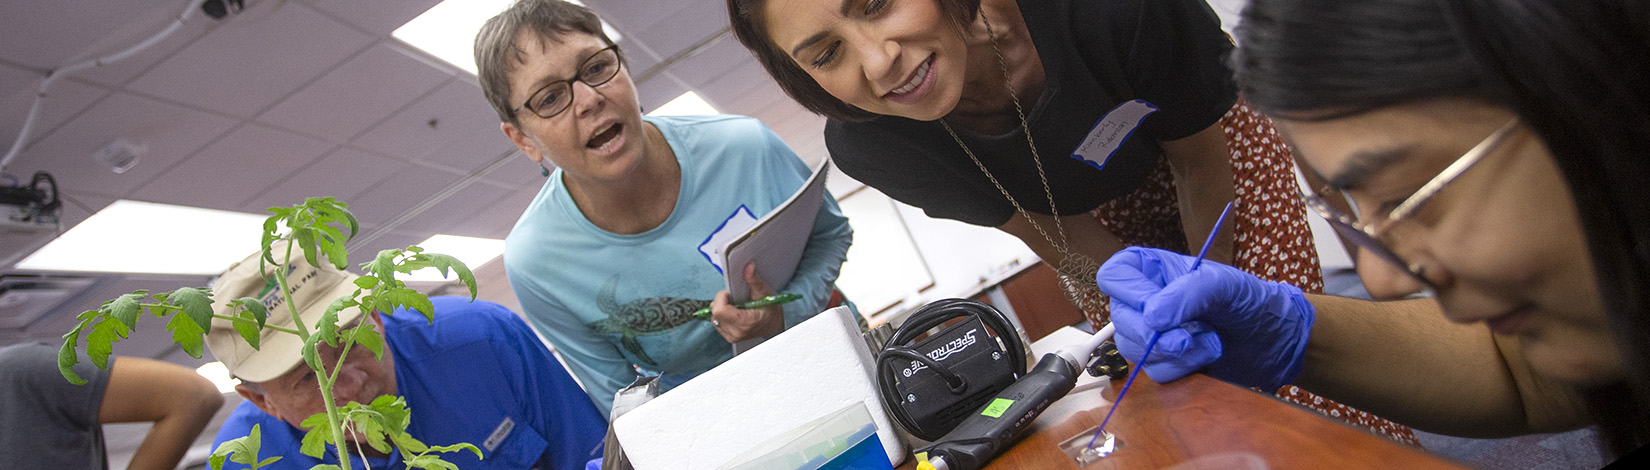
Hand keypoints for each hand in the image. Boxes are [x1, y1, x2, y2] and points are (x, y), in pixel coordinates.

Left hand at [709, 263, 784, 342]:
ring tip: (736, 306)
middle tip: (735, 299)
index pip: (718, 310)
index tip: (730, 294)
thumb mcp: (764, 293)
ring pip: (714, 318)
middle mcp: (736, 333)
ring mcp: (732, 337)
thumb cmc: (772, 311)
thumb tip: (748, 267)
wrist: (776, 325)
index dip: (721, 298)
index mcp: (744, 323)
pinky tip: (733, 313)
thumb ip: (754, 280)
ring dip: (721, 309)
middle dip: (721, 302)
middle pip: (714, 313)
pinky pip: (717, 323)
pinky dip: (722, 316)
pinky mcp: (730, 338)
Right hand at [1097, 247, 1313, 390]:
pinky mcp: (1164, 362)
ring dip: (1175, 352)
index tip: (1153, 308)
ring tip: (1210, 342)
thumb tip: (1153, 317)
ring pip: (1134, 350)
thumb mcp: (1224, 284)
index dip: (1129, 293)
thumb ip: (1188, 293)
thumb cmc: (1249, 301)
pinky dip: (1182, 368)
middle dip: (1155, 334)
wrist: (1273, 339)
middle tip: (1187, 337)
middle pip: (1121, 319)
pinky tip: (1207, 356)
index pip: (1116, 275)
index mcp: (1153, 270)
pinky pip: (1154, 371)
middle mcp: (1146, 300)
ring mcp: (1153, 333)